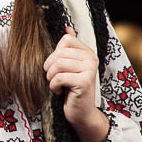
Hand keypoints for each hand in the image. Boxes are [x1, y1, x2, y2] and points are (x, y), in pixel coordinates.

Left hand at [43, 26, 108, 141]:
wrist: (81, 113)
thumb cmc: (72, 90)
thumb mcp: (69, 67)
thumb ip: (69, 49)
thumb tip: (67, 27)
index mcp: (88, 52)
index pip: (65, 40)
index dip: (54, 54)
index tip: (57, 67)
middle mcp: (91, 58)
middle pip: (59, 52)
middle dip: (49, 67)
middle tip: (53, 78)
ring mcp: (89, 69)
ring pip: (57, 64)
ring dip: (50, 77)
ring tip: (56, 84)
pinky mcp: (84, 81)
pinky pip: (59, 77)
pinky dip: (54, 86)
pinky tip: (59, 91)